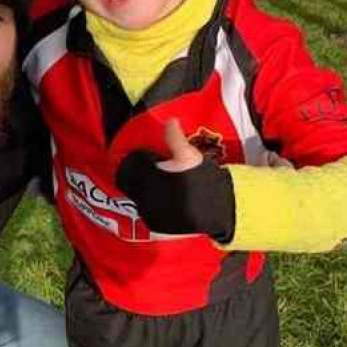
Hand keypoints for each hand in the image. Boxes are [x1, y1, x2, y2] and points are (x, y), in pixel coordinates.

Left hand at [116, 119, 234, 239]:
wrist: (217, 208)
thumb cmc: (202, 180)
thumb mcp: (189, 155)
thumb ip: (175, 137)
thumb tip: (170, 120)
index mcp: (148, 180)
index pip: (129, 167)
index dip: (137, 161)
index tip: (146, 158)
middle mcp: (144, 200)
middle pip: (130, 184)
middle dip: (138, 176)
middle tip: (151, 171)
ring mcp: (149, 215)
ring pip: (137, 199)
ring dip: (143, 191)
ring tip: (158, 185)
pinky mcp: (157, 226)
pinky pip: (146, 213)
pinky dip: (150, 206)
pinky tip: (163, 200)